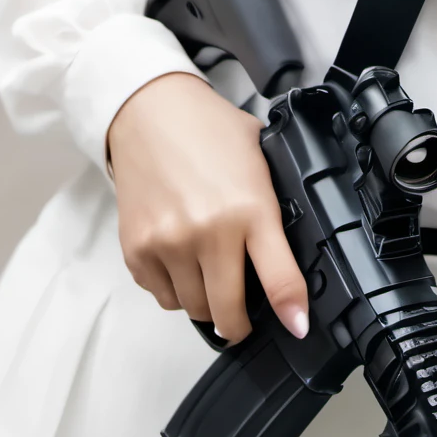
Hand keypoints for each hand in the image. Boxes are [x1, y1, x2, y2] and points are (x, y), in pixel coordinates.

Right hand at [106, 72, 307, 343]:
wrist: (149, 110)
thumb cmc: (208, 130)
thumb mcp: (260, 157)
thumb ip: (274, 204)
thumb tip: (298, 249)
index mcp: (250, 207)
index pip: (278, 278)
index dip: (292, 311)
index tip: (298, 326)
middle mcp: (209, 231)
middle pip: (229, 312)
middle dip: (240, 324)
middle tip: (244, 317)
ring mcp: (170, 244)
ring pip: (195, 309)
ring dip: (206, 302)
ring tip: (209, 274)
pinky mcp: (138, 250)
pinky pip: (162, 296)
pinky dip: (174, 289)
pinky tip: (180, 260)